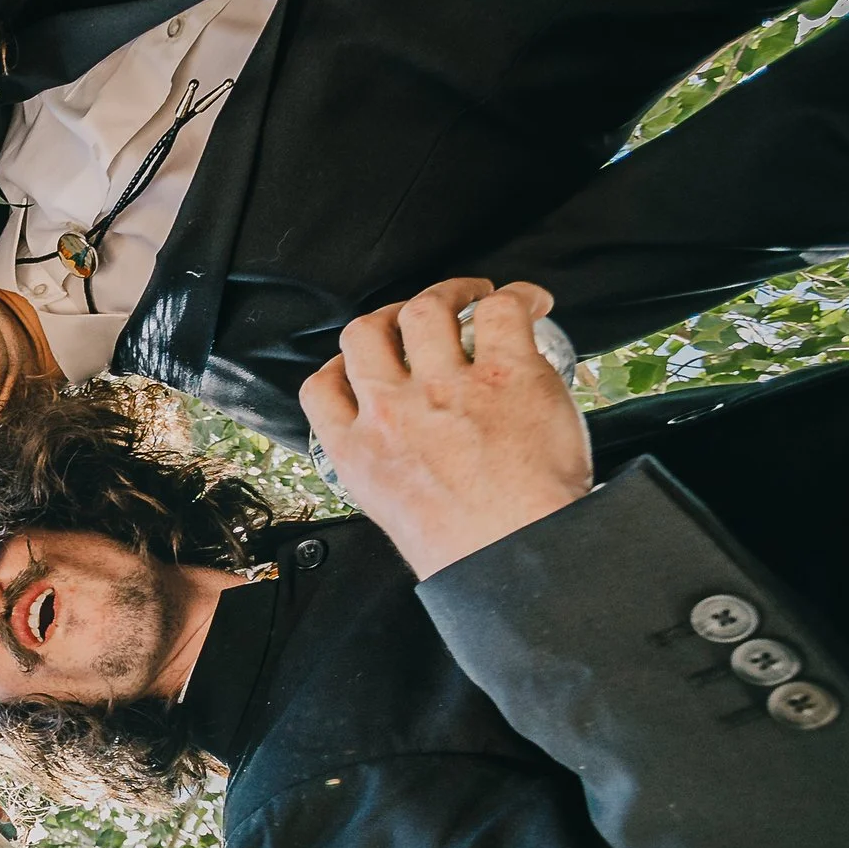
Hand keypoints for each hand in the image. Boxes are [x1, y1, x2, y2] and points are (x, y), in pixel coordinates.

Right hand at [301, 278, 592, 579]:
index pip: (321, 387)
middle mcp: (393, 412)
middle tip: (415, 315)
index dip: (339, 364)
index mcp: (358, 452)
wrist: (517, 555)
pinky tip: (527, 301)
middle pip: (364, 333)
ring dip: (447, 292)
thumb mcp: (395, 518)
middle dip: (387, 315)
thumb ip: (393, 477)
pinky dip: (515, 297)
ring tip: (470, 294)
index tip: (360, 362)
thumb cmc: (468, 551)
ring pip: (423, 309)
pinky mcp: (505, 374)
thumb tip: (415, 465)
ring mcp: (446, 388)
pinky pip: (500, 311)